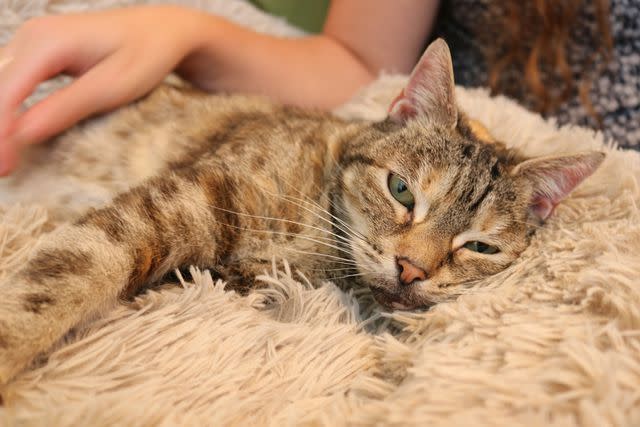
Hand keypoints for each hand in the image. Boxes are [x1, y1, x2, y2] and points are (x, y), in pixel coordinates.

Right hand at [0, 5, 204, 174]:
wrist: (162, 30)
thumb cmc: (145, 55)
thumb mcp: (113, 87)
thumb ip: (67, 107)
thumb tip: (24, 134)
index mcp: (48, 41)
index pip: (7, 92)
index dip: (1, 132)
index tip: (5, 167)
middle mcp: (32, 36)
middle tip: (4, 170)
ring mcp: (32, 41)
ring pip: (0, 84)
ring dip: (1, 121)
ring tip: (6, 159)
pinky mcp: (38, 52)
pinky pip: (12, 82)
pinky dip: (8, 109)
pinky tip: (13, 135)